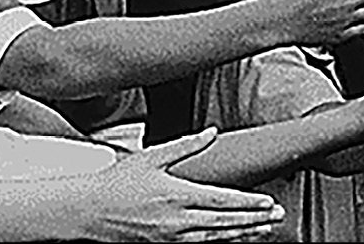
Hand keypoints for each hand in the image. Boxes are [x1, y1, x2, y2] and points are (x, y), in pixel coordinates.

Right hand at [83, 128, 283, 241]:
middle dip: (254, 220)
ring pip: (215, 238)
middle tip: (277, 217)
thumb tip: (212, 132)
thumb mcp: (152, 156)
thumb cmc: (117, 182)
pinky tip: (234, 238)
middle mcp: (176, 220)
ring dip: (242, 234)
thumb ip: (186, 145)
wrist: (86, 212)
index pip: (222, 200)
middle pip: (224, 222)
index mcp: (176, 194)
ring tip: (264, 230)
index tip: (268, 202)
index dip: (248, 203)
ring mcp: (170, 237)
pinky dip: (220, 242)